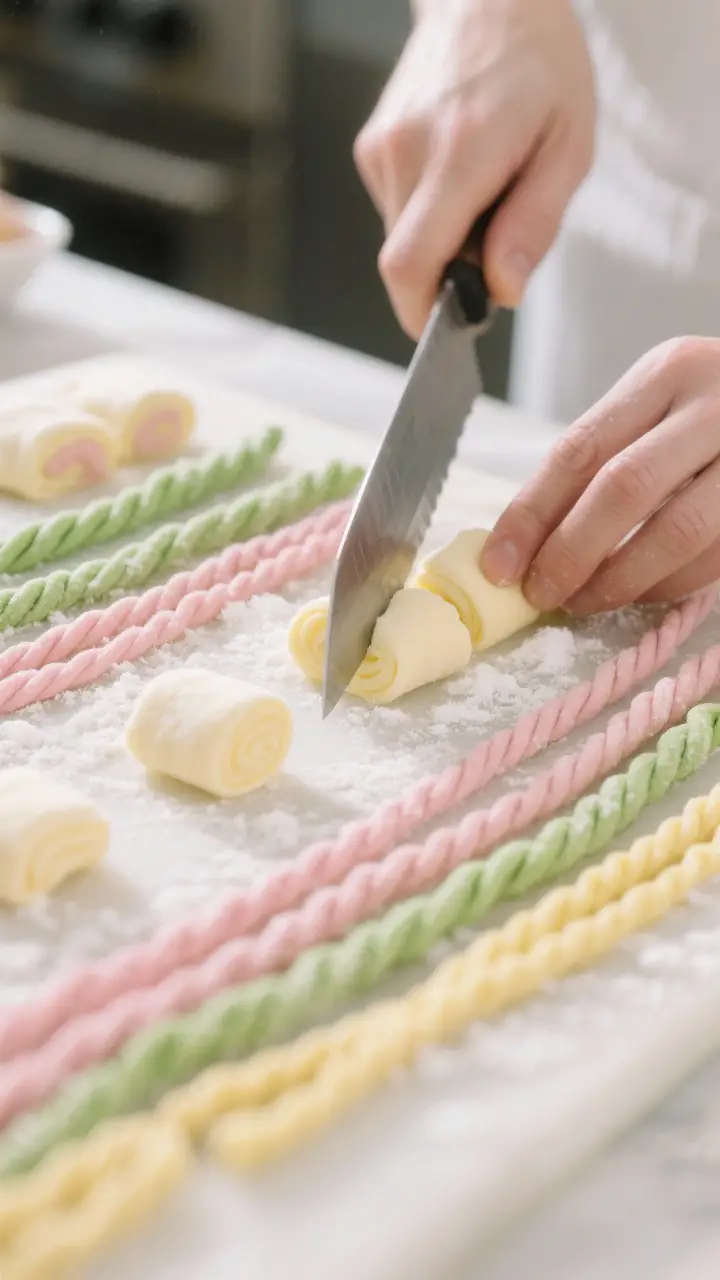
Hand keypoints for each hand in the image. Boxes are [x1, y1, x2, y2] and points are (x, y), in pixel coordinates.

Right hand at [353, 0, 595, 337]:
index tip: (448, 327)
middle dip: (446, 274)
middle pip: (405, 261)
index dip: (422, 314)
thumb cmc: (540, 67)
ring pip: (400, 238)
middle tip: (493, 239)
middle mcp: (406, 150)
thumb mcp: (568, 147)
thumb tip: (501, 291)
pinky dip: (429, 213)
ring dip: (440, 240)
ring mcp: (381, 148)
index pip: (409, 265)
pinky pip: (396, 210)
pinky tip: (458, 172)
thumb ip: (533, 226)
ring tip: (481, 191)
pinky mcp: (370, 147)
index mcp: (459, 154)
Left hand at [482, 337, 719, 612]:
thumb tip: (525, 539)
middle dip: (570, 552)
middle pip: (624, 488)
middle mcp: (718, 402)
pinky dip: (668, 586)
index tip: (498, 564)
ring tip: (582, 602)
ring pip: (677, 531)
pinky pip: (715, 557)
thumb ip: (605, 456)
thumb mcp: (664, 405)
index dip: (531, 513)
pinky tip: (639, 594)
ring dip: (619, 579)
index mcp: (670, 372)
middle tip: (539, 594)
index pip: (581, 446)